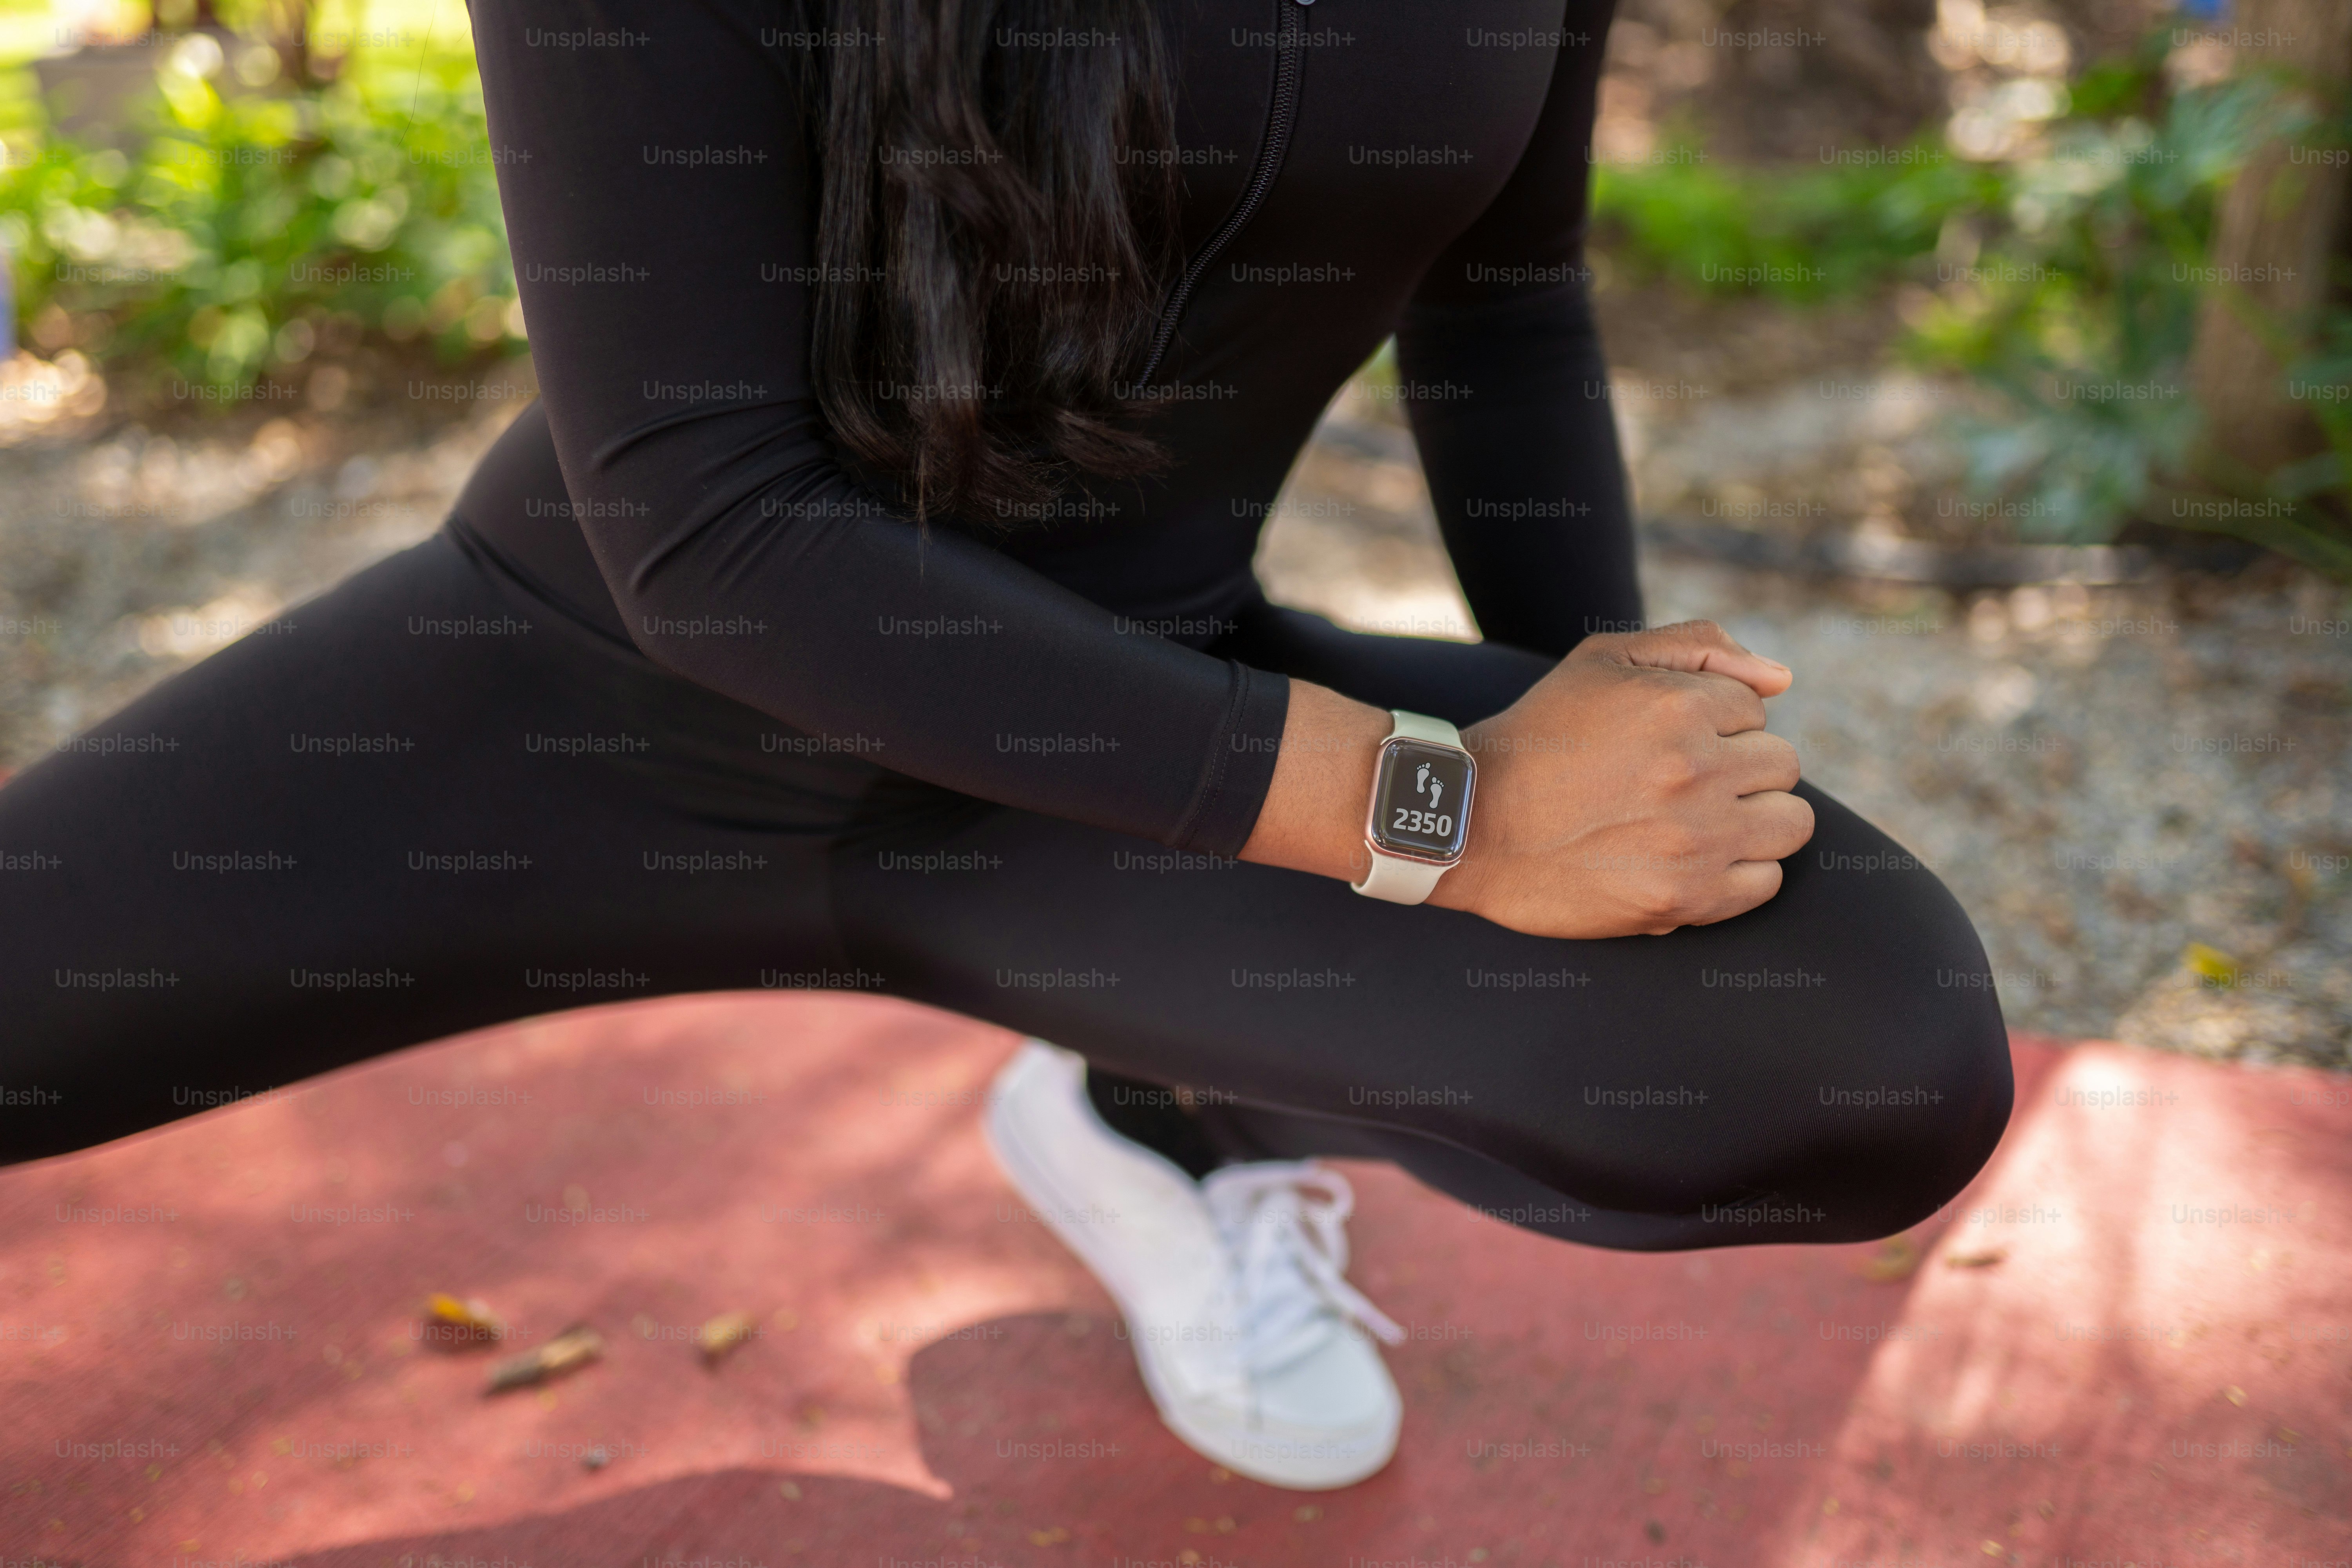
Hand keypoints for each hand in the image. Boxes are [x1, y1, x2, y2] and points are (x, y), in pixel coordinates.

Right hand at [1427, 621, 1813, 938]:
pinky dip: (1738, 873)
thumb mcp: (1603, 660)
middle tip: (1681, 783)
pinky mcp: (1683, 899)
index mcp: (1678, 706)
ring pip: (1790, 824)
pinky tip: (1691, 861)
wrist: (1470, 825)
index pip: (1756, 709)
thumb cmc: (1540, 736)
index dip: (1714, 723)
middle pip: (1781, 766)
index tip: (1666, 741)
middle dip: (1739, 769)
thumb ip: (1698, 646)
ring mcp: (1693, 840)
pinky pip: (1765, 883)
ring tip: (1697, 822)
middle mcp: (1694, 771)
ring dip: (1753, 821)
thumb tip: (1783, 679)